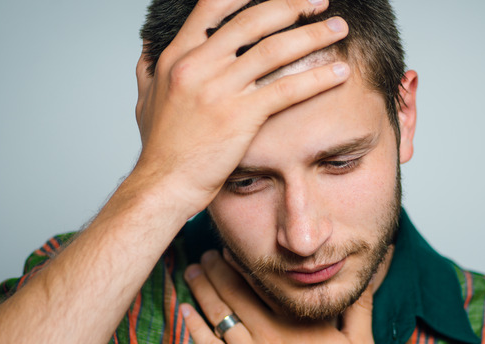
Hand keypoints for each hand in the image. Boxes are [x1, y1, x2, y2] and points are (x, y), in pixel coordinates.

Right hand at [133, 0, 349, 212]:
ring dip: (312, 35)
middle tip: (320, 0)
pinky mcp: (240, 117)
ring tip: (339, 28)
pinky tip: (339, 74)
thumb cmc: (160, 148)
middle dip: (291, 5)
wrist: (163, 185)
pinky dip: (317, 79)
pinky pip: (286, 90)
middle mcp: (197, 66)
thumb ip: (150, 71)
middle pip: (252, 20)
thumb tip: (150, 52)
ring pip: (273, 50)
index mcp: (176, 57)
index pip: (212, 7)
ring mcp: (219, 90)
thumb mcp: (146, 100)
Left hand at [182, 250, 379, 343]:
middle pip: (237, 293)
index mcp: (301, 322)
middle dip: (218, 269)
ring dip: (203, 290)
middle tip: (207, 253)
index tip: (234, 247)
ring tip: (193, 272)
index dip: (245, 262)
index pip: (266, 283)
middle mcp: (272, 335)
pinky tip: (185, 311)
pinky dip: (195, 328)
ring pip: (220, 315)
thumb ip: (358, 306)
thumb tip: (364, 276)